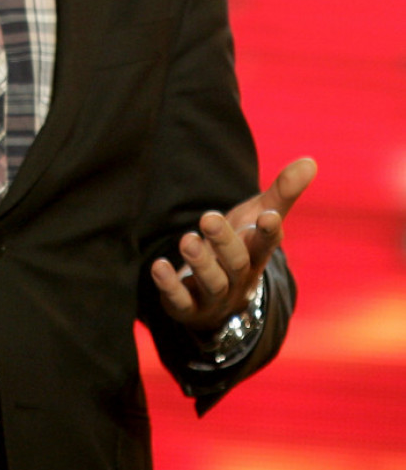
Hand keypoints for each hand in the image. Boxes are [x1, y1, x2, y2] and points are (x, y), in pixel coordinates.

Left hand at [150, 156, 316, 332]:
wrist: (219, 298)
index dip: (269, 232)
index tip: (268, 217)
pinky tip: (158, 266)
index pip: (267, 244)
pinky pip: (181, 301)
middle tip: (208, 219)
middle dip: (224, 242)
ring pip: (212, 283)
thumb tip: (310, 161)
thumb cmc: (241, 246)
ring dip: (200, 263)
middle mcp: (239, 278)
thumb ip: (282, 192)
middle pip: (237, 262)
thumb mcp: (257, 217)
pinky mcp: (188, 308)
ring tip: (187, 240)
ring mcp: (215, 296)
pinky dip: (170, 286)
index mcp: (257, 254)